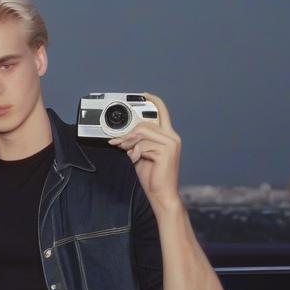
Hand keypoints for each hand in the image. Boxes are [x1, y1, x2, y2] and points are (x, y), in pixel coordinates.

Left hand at [109, 91, 181, 208]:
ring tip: (126, 153)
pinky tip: (135, 160)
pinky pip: (143, 145)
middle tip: (117, 143)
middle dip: (128, 133)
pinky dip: (134, 152)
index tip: (143, 95)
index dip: (153, 101)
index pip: (163, 112)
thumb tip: (121, 135)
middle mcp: (172, 137)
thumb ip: (137, 142)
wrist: (162, 195)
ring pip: (142, 133)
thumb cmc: (153, 177)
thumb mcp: (142, 154)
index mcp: (169, 136)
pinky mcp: (166, 152)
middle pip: (145, 123)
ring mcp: (171, 144)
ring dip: (129, 142)